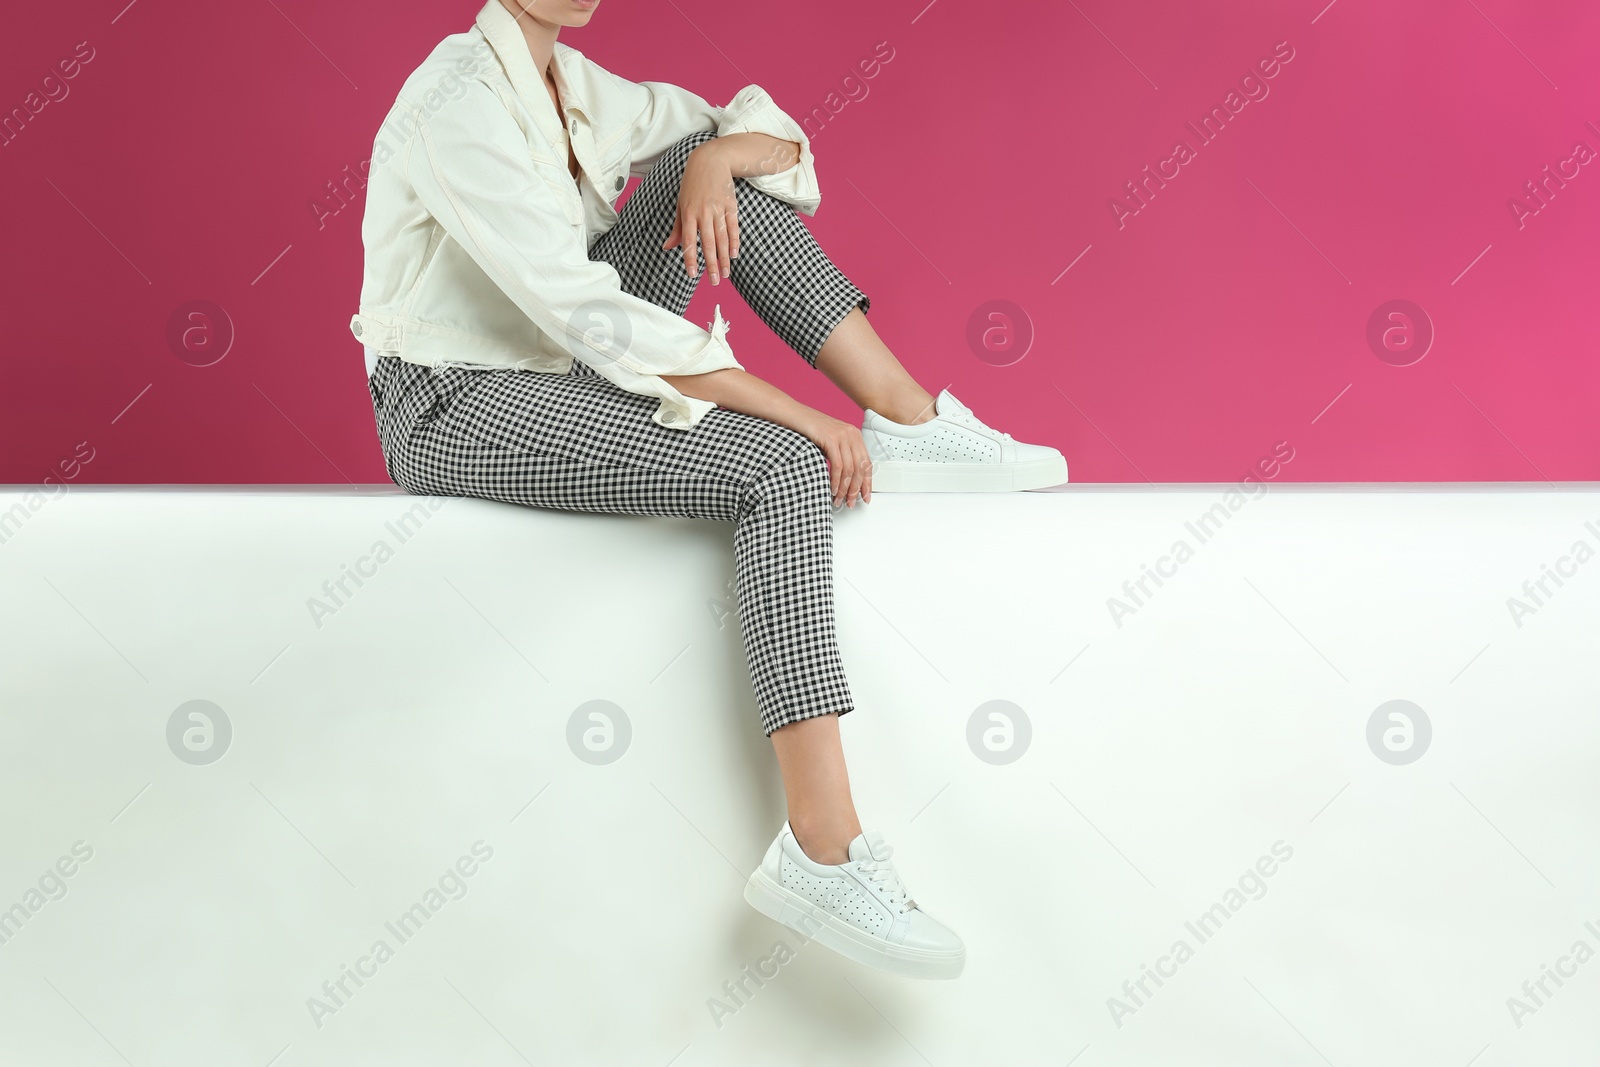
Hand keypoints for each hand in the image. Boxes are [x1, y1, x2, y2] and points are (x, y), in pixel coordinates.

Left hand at [661, 142, 740, 285]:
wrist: (710, 160)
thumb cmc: (692, 184)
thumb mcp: (681, 204)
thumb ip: (677, 228)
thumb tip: (667, 247)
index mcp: (688, 213)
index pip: (689, 240)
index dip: (691, 258)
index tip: (693, 274)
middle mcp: (704, 212)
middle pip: (708, 243)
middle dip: (711, 264)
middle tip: (715, 281)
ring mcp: (719, 209)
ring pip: (722, 238)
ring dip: (724, 258)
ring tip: (726, 273)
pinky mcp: (731, 205)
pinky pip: (733, 227)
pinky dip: (735, 241)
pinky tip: (734, 254)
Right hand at [799, 413, 872, 507]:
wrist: (792, 414)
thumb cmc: (807, 429)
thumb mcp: (829, 442)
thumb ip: (840, 455)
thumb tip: (846, 479)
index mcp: (854, 435)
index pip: (867, 463)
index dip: (867, 482)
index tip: (865, 495)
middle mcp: (851, 434)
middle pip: (861, 468)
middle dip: (856, 489)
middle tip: (851, 502)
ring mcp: (842, 435)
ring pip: (850, 469)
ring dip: (845, 488)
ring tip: (840, 499)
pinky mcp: (831, 438)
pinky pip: (838, 465)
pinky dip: (836, 480)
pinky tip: (833, 489)